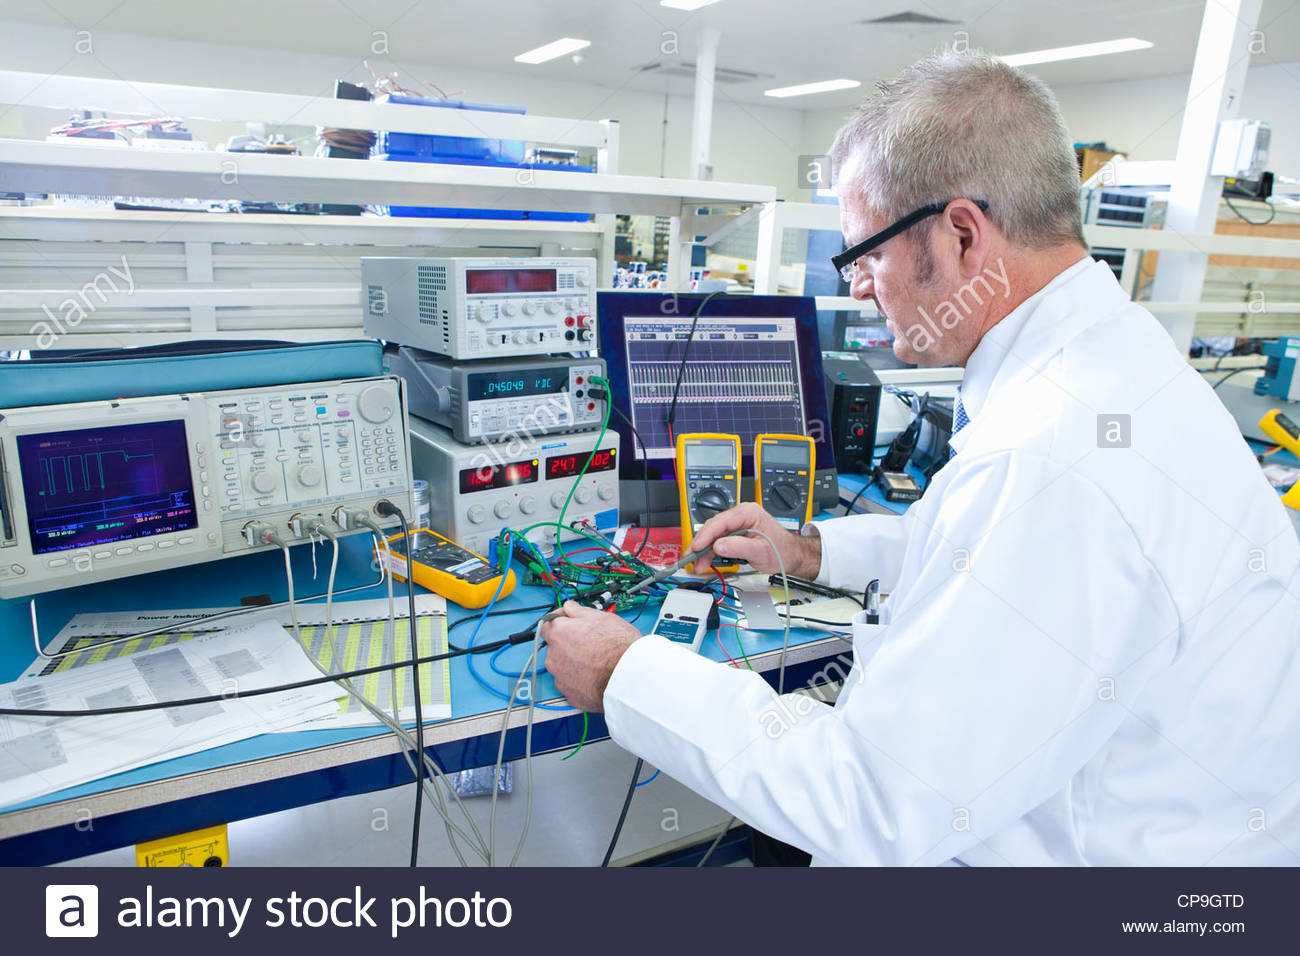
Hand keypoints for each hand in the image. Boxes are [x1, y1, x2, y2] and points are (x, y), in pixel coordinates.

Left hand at [539, 601, 642, 712]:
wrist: (629, 678)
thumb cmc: (618, 647)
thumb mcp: (601, 617)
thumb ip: (578, 611)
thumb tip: (570, 607)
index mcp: (558, 634)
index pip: (547, 625)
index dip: (560, 622)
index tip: (570, 623)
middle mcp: (554, 657)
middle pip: (555, 648)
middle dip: (569, 645)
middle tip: (590, 644)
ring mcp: (560, 679)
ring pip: (563, 667)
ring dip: (574, 664)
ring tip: (596, 663)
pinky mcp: (570, 696)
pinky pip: (571, 685)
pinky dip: (580, 681)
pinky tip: (595, 676)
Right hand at [687, 501, 821, 578]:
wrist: (790, 555)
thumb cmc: (781, 550)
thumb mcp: (760, 551)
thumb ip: (739, 547)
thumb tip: (719, 546)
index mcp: (748, 512)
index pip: (720, 521)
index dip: (705, 536)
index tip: (696, 548)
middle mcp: (741, 514)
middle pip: (713, 527)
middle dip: (700, 544)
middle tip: (690, 558)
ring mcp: (737, 522)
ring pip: (713, 534)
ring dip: (703, 550)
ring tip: (697, 564)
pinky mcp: (735, 531)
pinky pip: (718, 539)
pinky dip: (710, 550)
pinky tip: (705, 560)